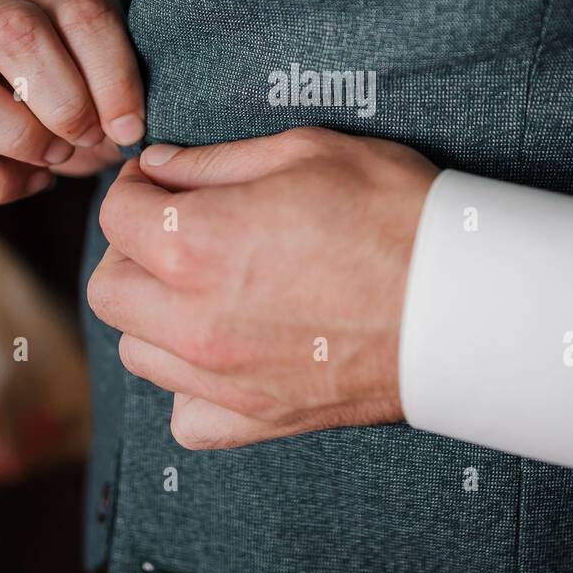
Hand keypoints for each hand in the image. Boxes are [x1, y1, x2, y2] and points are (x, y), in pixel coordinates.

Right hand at [0, 0, 144, 203]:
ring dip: (16, 133)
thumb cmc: (91, 85)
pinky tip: (35, 180)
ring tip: (57, 157)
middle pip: (13, 33)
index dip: (112, 77)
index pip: (81, 14)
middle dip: (63, 102)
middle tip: (89, 136)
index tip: (131, 126)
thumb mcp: (117, 77)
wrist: (43, 95)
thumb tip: (127, 133)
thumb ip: (125, 95)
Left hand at [88, 128, 437, 447]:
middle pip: (109, 287)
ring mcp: (222, 377)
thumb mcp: (307, 153)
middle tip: (179, 230)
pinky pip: (184, 417)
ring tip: (203, 289)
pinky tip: (223, 354)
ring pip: (137, 351)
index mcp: (196, 243)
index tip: (163, 182)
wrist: (463, 300)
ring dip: (154, 314)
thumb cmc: (394, 213)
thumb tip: (160, 167)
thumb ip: (216, 161)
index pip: (116, 213)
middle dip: (132, 250)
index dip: (136, 186)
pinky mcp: (258, 418)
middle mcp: (194, 318)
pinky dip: (189, 388)